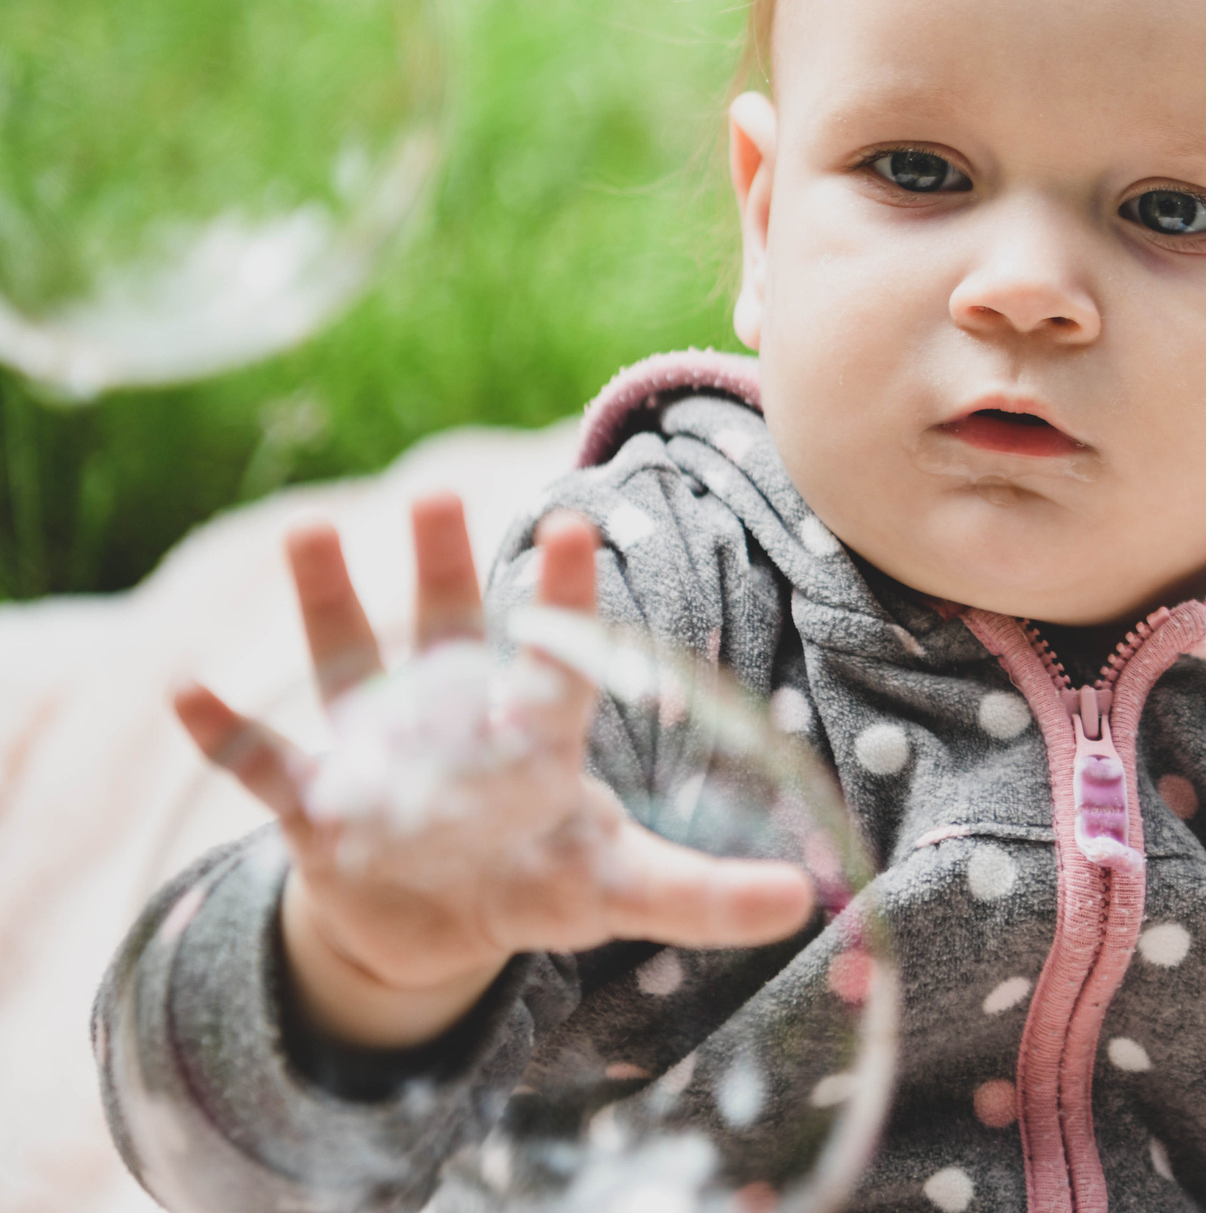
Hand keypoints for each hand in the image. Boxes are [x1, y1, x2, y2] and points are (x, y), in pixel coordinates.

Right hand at [171, 496, 814, 1051]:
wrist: (438, 926)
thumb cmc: (539, 883)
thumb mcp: (619, 892)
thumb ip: (703, 894)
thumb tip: (806, 903)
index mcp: (535, 734)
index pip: (557, 656)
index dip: (566, 596)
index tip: (572, 521)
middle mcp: (454, 719)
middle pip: (447, 629)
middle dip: (437, 565)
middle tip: (430, 491)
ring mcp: (379, 753)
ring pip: (350, 663)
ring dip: (328, 603)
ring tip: (307, 529)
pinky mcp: (317, 806)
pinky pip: (264, 761)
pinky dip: (227, 730)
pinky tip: (186, 687)